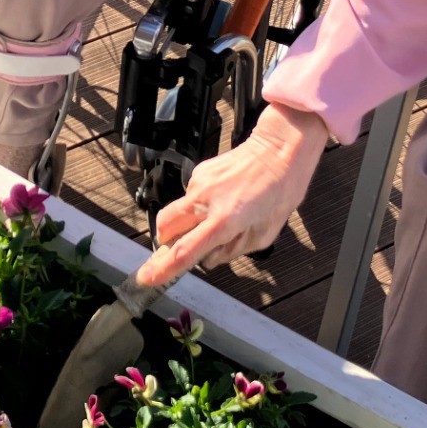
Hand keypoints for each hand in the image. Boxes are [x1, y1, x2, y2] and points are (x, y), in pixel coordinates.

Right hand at [135, 104, 330, 287]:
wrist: (280, 149)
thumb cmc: (281, 191)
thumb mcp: (264, 235)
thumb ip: (232, 250)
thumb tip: (208, 257)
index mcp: (224, 221)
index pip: (185, 250)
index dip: (162, 268)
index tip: (146, 278)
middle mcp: (205, 201)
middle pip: (165, 227)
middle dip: (165, 241)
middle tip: (179, 246)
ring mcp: (199, 184)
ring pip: (176, 210)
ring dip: (186, 222)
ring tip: (217, 217)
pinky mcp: (199, 171)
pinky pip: (190, 196)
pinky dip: (199, 205)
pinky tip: (223, 199)